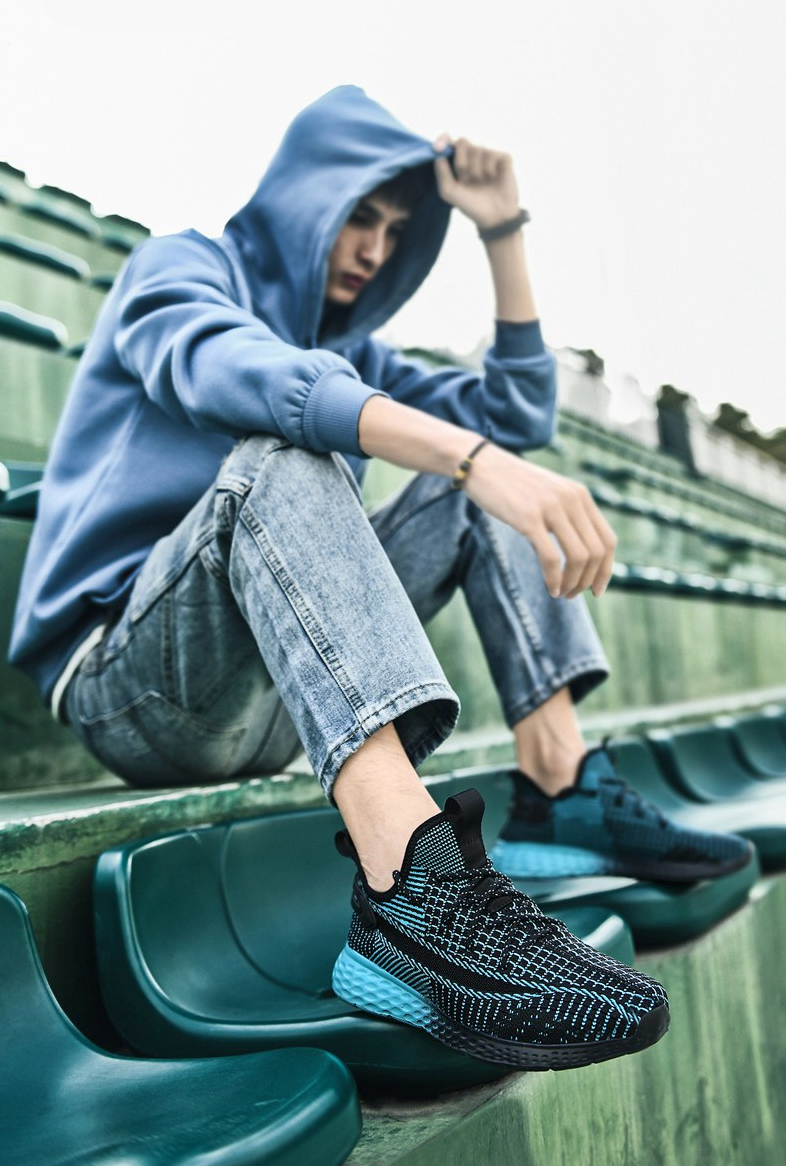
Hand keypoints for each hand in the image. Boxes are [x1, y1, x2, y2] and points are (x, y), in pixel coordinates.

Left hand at [433, 134, 519, 230]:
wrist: (493, 216)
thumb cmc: (471, 204)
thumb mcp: (450, 192)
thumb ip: (441, 173)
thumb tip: (437, 155)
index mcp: (459, 162)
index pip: (449, 142)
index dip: (443, 140)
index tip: (438, 148)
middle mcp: (474, 156)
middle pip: (462, 142)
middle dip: (461, 161)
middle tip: (465, 178)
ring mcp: (489, 155)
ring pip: (478, 149)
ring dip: (476, 170)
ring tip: (481, 182)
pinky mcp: (504, 158)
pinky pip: (492, 155)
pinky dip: (489, 169)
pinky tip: (493, 179)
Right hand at [463, 444, 616, 598]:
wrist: (481, 464)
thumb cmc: (513, 485)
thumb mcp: (550, 494)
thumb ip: (568, 513)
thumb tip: (581, 551)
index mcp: (581, 495)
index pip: (608, 540)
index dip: (606, 570)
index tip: (596, 590)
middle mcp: (572, 500)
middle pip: (596, 553)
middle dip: (588, 581)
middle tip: (573, 594)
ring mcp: (551, 508)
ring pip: (579, 557)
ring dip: (573, 583)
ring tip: (561, 593)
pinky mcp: (529, 518)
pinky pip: (552, 558)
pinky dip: (554, 579)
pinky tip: (550, 588)